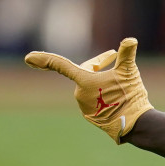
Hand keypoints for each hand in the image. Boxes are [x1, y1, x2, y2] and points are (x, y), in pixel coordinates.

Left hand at [25, 37, 153, 142]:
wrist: (136, 125)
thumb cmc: (129, 96)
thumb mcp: (129, 72)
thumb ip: (127, 54)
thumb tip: (131, 39)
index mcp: (84, 81)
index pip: (61, 65)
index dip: (44, 59)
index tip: (28, 57)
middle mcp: (79, 94)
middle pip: (85, 74)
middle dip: (98, 65)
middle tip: (113, 56)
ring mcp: (85, 107)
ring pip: (91, 88)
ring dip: (101, 82)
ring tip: (119, 82)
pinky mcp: (92, 117)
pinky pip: (94, 101)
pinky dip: (102, 95)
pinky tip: (117, 97)